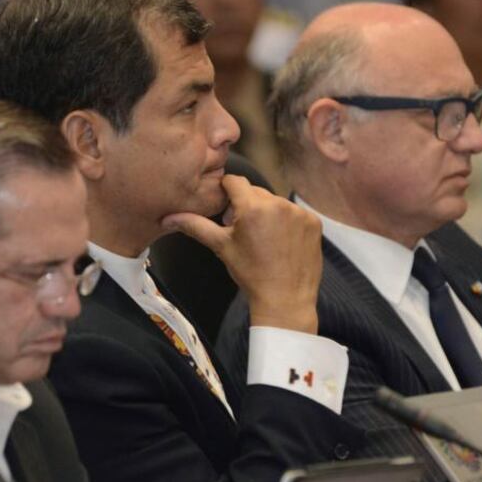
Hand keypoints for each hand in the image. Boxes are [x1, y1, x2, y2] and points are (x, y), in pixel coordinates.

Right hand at [162, 175, 321, 333]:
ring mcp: (299, 213)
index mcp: (253, 208)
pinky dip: (287, 222)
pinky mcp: (314, 222)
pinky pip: (295, 213)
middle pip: (255, 192)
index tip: (226, 208)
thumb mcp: (221, 247)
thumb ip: (195, 226)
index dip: (227, 192)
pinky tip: (281, 243)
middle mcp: (279, 204)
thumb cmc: (250, 274)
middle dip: (246, 206)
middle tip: (242, 231)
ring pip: (275, 202)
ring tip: (263, 240)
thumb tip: (167, 218)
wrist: (285, 300)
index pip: (235, 181)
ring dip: (267, 214)